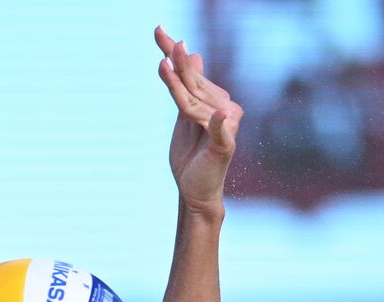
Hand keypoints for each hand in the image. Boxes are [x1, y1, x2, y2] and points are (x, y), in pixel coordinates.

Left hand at [153, 26, 243, 216]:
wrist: (195, 191)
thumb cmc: (191, 155)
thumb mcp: (184, 117)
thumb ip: (186, 88)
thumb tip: (193, 55)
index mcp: (212, 100)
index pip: (191, 72)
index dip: (174, 51)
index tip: (157, 29)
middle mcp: (223, 108)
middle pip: (194, 82)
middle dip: (178, 60)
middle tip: (163, 36)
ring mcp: (226, 126)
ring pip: (196, 102)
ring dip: (181, 84)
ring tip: (163, 65)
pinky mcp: (225, 146)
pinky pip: (220, 130)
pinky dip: (219, 123)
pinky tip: (220, 115)